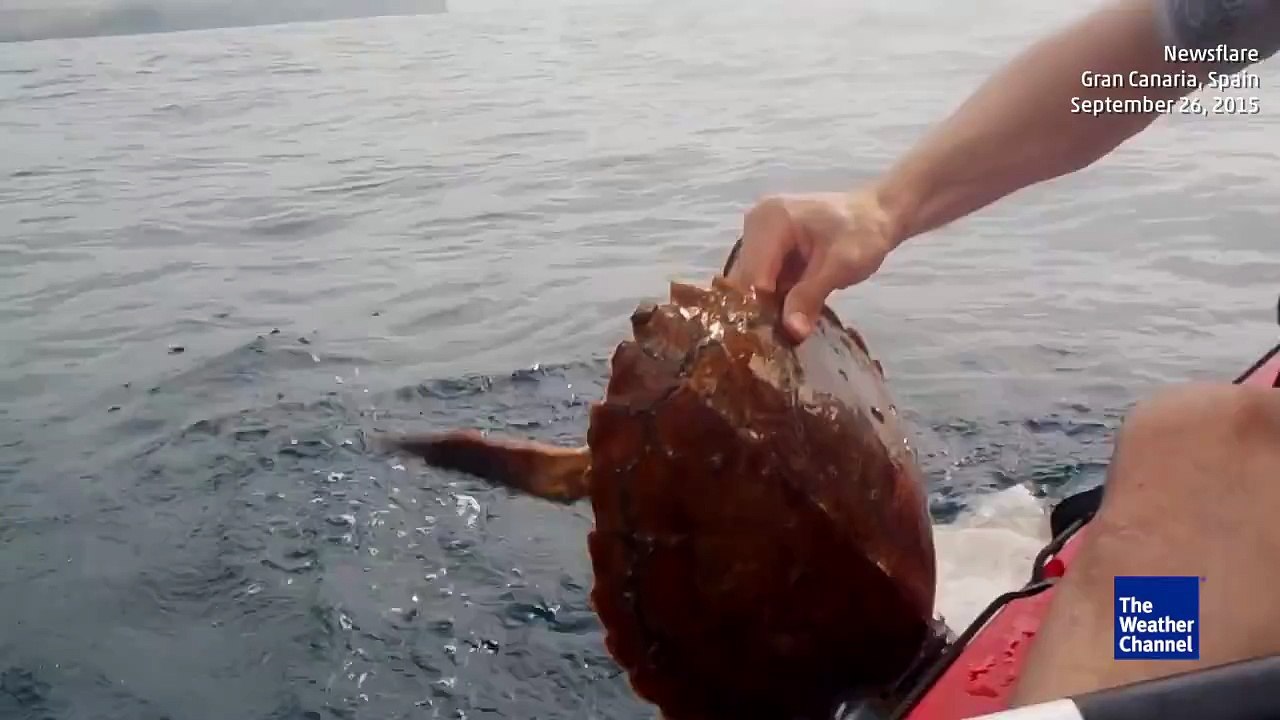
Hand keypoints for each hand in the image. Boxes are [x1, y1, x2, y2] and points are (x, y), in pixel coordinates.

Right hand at [726, 190, 899, 340]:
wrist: (877, 215)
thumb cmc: (863, 233)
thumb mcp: (841, 266)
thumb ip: (811, 296)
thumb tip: (792, 332)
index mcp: (769, 221)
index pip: (752, 275)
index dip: (761, 308)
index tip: (776, 338)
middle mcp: (754, 224)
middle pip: (745, 279)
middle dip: (761, 309)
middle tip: (781, 338)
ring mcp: (758, 235)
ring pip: (750, 283)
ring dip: (766, 306)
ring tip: (784, 331)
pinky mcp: (766, 247)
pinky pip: (761, 279)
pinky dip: (773, 298)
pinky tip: (788, 314)